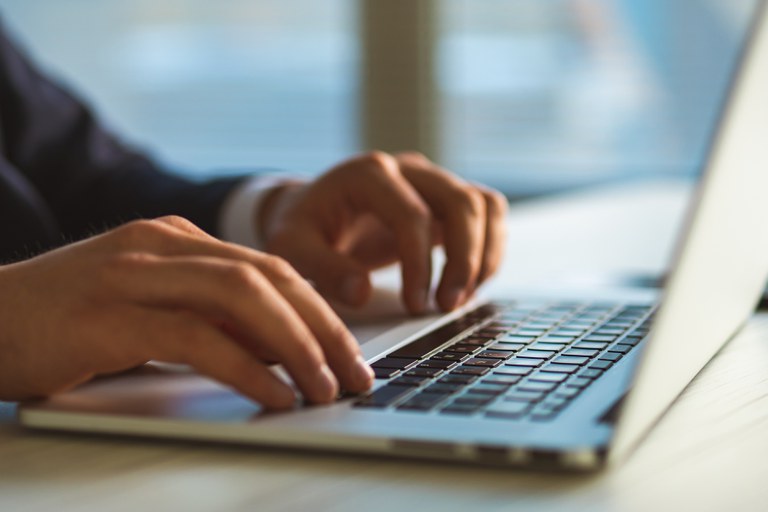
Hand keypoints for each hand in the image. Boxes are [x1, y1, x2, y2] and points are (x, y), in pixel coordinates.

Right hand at [0, 216, 372, 406]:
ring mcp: (134, 274)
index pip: (269, 267)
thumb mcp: (148, 311)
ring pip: (242, 297)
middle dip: (323, 327)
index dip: (319, 310)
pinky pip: (196, 336)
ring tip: (327, 387)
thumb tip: (277, 351)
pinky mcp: (109, 314)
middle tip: (356, 373)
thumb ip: (206, 319)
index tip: (350, 352)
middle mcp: (162, 245)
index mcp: (176, 239)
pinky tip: (274, 394)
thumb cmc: (65, 323)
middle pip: (268, 277)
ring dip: (296, 345)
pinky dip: (245, 367)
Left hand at [260, 152, 507, 313]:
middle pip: (461, 202)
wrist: (310, 212)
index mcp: (369, 173)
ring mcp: (431, 181)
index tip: (413, 304)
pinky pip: (487, 215)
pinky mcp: (445, 199)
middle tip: (446, 306)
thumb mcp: (292, 248)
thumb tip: (361, 293)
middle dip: (463, 260)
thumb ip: (323, 269)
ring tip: (459, 299)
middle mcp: (407, 169)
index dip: (420, 264)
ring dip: (483, 255)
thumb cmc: (301, 228)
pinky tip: (467, 285)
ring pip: (483, 205)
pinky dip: (489, 250)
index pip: (412, 215)